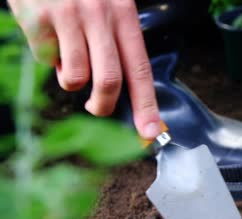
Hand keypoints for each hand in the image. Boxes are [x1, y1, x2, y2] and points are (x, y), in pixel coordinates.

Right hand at [8, 0, 161, 138]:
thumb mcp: (108, 6)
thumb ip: (115, 42)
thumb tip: (119, 90)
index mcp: (124, 15)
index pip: (141, 69)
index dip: (147, 104)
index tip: (150, 131)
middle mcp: (100, 16)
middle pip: (109, 80)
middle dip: (103, 105)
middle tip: (97, 108)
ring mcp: (69, 17)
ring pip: (75, 77)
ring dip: (70, 79)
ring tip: (67, 57)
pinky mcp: (40, 19)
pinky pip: (46, 59)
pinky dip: (47, 57)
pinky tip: (49, 35)